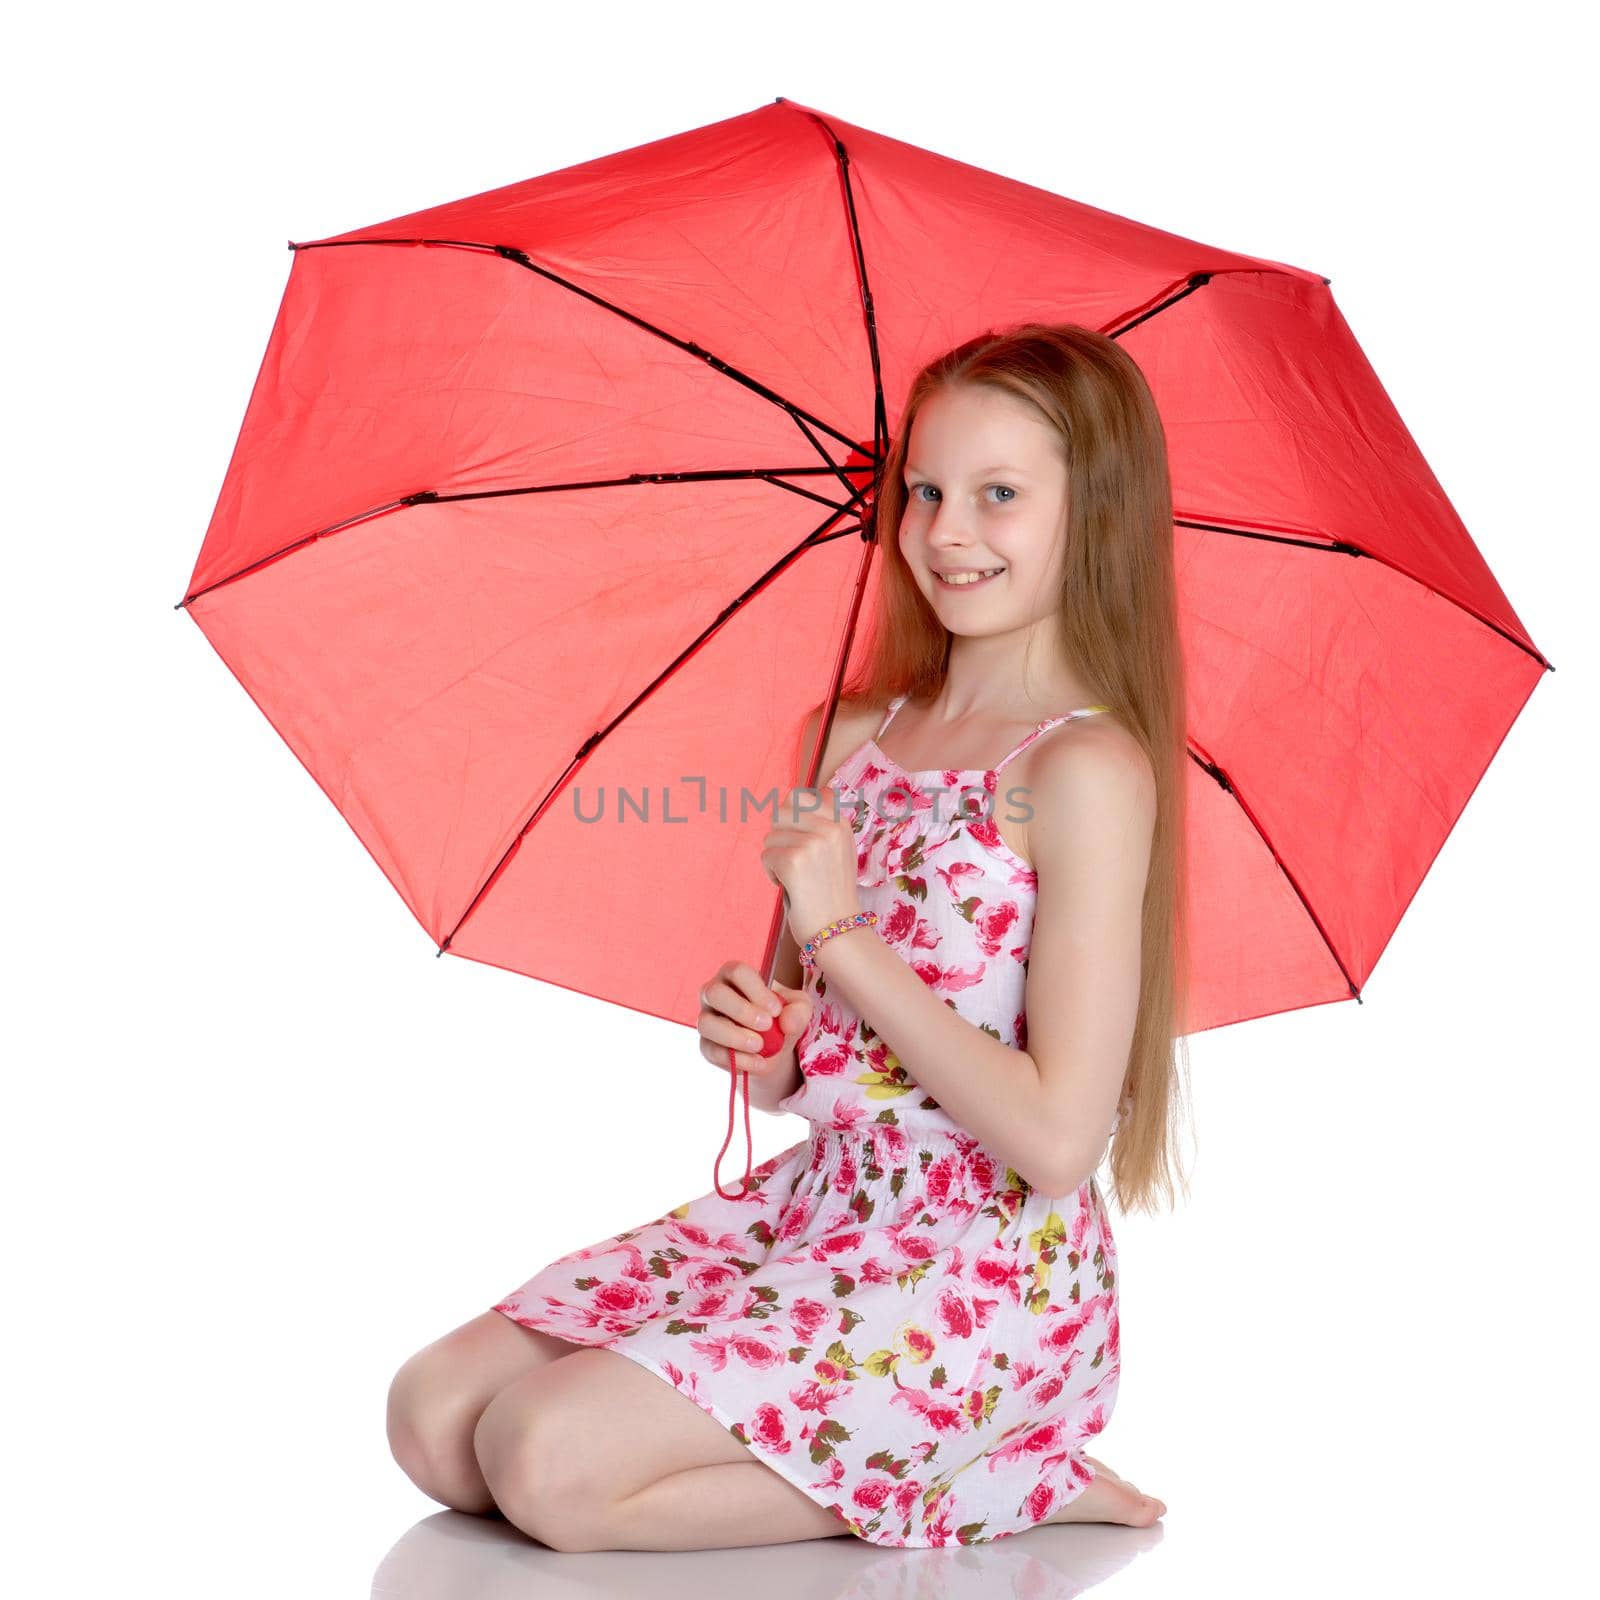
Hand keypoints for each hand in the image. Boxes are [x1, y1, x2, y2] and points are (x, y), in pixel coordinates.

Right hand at [697, 961, 811, 1078]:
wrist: (775, 1050)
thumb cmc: (782, 1018)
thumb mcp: (799, 1010)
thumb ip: (798, 1010)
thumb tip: (787, 1022)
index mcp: (736, 977)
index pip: (737, 971)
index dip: (755, 990)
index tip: (776, 1010)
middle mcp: (715, 994)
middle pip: (714, 992)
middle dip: (741, 1010)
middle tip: (766, 1025)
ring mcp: (708, 1020)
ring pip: (706, 1023)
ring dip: (735, 1036)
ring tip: (759, 1046)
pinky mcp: (707, 1046)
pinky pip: (712, 1051)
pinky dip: (737, 1059)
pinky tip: (758, 1062)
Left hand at [760, 784, 862, 948]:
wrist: (839, 929)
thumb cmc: (833, 891)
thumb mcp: (840, 849)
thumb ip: (825, 823)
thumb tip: (800, 796)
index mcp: (840, 822)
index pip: (800, 795)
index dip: (790, 815)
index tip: (797, 836)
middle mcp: (829, 828)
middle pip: (779, 812)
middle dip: (779, 837)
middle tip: (794, 860)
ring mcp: (812, 843)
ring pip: (770, 837)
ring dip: (775, 858)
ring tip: (796, 877)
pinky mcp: (794, 861)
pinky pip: (766, 857)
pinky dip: (771, 874)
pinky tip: (789, 886)